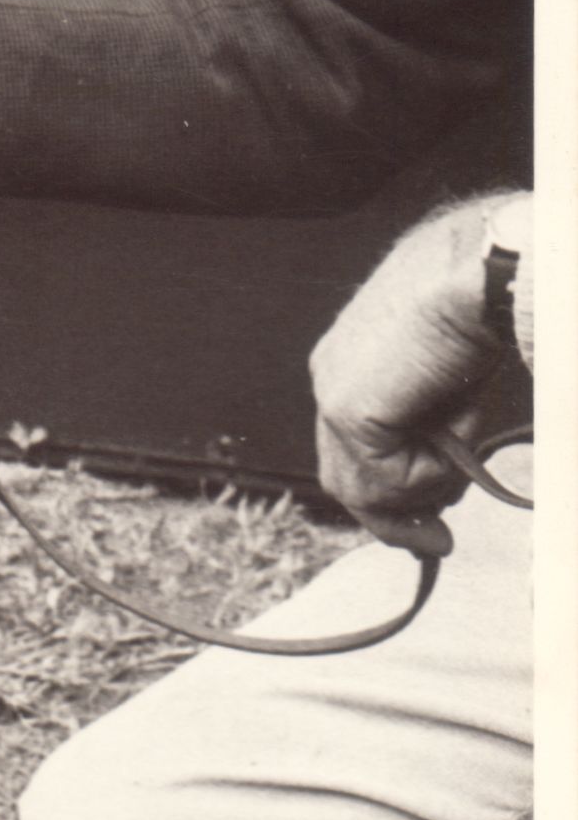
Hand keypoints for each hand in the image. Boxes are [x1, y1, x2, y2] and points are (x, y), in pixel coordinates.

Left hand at [307, 196, 515, 553]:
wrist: (485, 275)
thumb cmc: (486, 313)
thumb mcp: (458, 388)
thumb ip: (436, 432)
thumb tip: (438, 495)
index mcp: (354, 362)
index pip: (353, 447)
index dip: (387, 493)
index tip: (424, 530)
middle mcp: (332, 376)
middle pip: (344, 475)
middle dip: (391, 518)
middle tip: (437, 544)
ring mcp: (334, 393)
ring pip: (364, 486)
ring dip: (423, 491)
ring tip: (465, 445)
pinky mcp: (348, 410)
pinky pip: (388, 478)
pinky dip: (432, 474)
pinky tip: (457, 429)